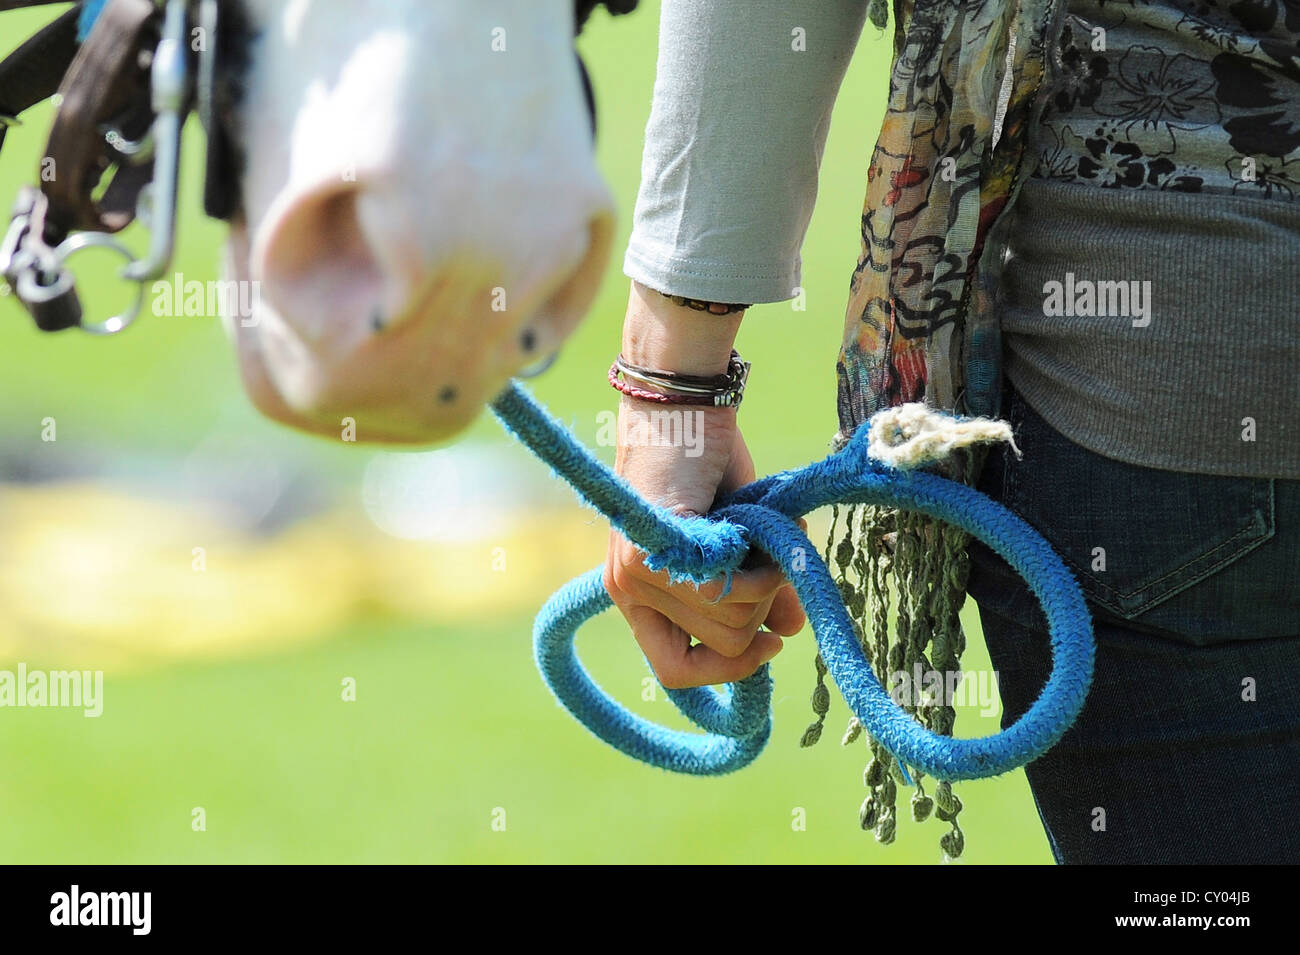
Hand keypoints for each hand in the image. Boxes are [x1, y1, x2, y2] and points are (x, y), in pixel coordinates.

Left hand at [602, 283, 805, 689]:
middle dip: (762, 608)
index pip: (674, 672)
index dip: (729, 669)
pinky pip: (728, 590)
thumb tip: (788, 632)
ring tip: (762, 534)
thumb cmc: (708, 465)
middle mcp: (627, 591)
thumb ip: (756, 591)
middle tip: (770, 557)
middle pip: (721, 645)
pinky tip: (758, 529)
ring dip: (767, 581)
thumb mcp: (737, 541)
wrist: (682, 402)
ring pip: (730, 621)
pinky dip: (762, 564)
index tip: (772, 641)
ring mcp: (634, 574)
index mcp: (639, 595)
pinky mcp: (652, 552)